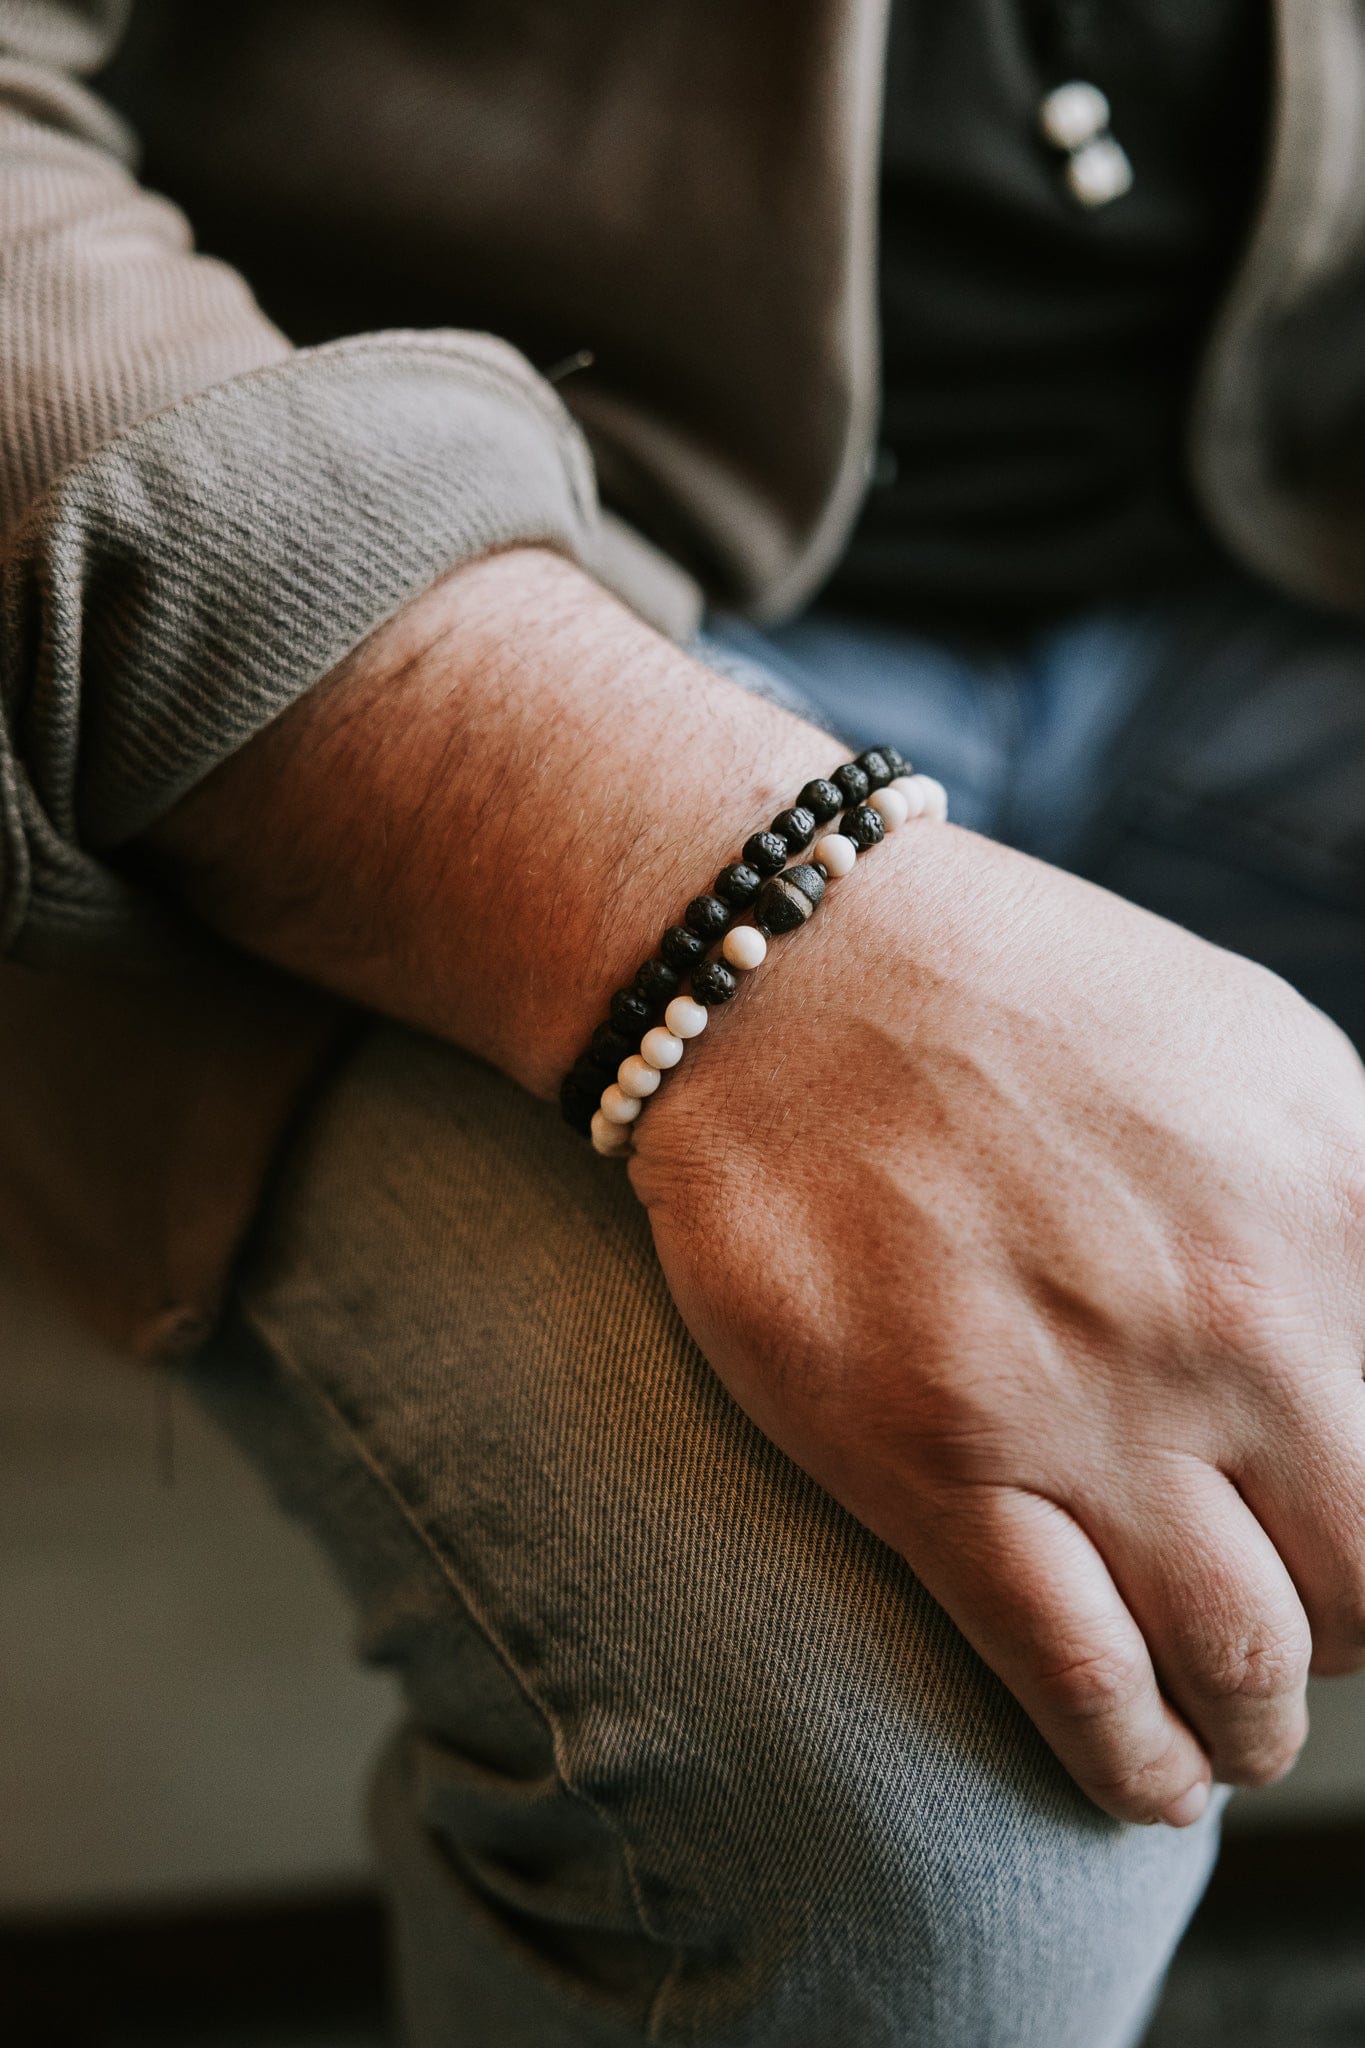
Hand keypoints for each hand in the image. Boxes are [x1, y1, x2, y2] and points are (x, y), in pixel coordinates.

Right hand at [631, 822, 1364, 1824]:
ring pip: (1245, 1665)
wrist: (782, 970)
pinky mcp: (934, 1461)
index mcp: (1337, 1198)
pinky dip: (1134, 1761)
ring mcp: (1084, 1399)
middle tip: (1296, 1619)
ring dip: (1249, 1720)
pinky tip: (1143, 1775)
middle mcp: (1240, 1316)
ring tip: (1228, 1716)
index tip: (1349, 1535)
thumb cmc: (1017, 999)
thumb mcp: (1259, 1048)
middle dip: (1348, 1634)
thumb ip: (1357, 1201)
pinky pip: (1082, 1679)